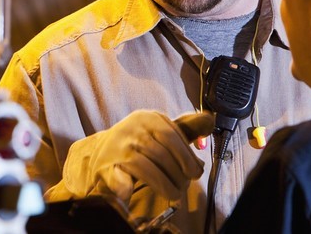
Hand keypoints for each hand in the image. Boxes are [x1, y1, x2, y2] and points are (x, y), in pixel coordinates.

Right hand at [47, 111, 213, 206]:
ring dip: (165, 185)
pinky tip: (134, 191)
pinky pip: (119, 179)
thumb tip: (210, 120)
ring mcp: (117, 149)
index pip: (172, 136)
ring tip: (173, 193)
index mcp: (146, 118)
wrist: (101, 153)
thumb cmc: (138, 143)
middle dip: (178, 174)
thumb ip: (186, 127)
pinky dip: (127, 187)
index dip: (186, 157)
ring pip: (146, 169)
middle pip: (161, 154)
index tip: (195, 172)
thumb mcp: (161, 130)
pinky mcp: (105, 168)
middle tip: (183, 185)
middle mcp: (130, 130)